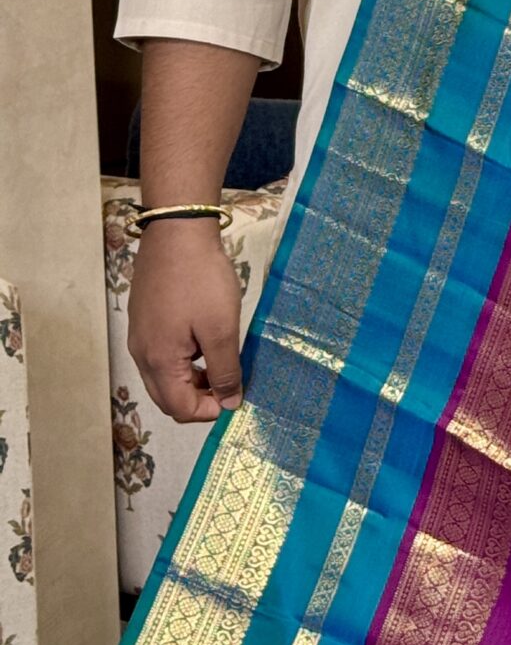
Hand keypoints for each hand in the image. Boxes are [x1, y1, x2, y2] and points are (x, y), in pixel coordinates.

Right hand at [127, 218, 243, 422]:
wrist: (177, 232)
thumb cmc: (202, 280)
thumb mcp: (221, 329)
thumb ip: (224, 370)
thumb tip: (229, 403)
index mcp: (158, 360)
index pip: (179, 408)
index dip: (209, 412)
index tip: (235, 398)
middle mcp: (142, 353)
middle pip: (167, 397)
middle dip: (198, 401)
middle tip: (230, 388)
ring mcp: (140, 336)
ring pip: (163, 377)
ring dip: (191, 382)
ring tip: (222, 365)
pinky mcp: (144, 321)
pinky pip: (161, 356)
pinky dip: (183, 362)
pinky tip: (206, 344)